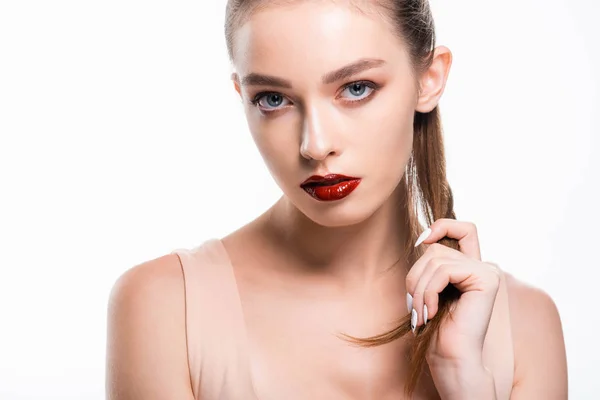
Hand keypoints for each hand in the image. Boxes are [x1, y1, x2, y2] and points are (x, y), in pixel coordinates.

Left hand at [406, 219, 500, 397]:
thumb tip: (424, 238)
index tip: (422, 241)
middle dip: (416, 276)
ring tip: (421, 313)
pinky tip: (431, 313)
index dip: (443, 226)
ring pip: (435, 260)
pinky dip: (428, 292)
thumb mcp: (428, 288)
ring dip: (419, 288)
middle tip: (415, 306)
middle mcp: (483, 266)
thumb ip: (432, 264)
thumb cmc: (436, 329)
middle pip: (436, 249)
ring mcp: (487, 271)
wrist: (451, 359)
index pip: (464, 229)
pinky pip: (443, 271)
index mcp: (470, 268)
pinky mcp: (487, 279)